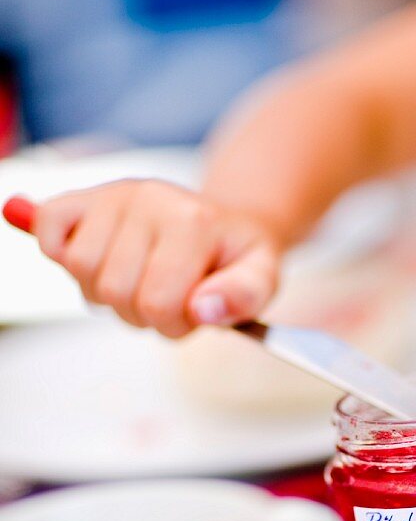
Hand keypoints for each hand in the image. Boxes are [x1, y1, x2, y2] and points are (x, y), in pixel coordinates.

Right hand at [32, 180, 281, 336]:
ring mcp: (113, 195)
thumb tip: (204, 309)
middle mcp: (149, 199)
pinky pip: (49, 230)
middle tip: (165, 296)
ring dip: (106, 293)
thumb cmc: (236, 257)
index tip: (192, 310)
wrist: (225, 222)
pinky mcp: (84, 196)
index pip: (157, 304)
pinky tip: (100, 258)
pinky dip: (61, 253)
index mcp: (193, 221)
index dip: (174, 324)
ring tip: (139, 280)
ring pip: (80, 270)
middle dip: (140, 313)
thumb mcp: (262, 278)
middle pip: (113, 292)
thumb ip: (244, 297)